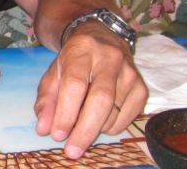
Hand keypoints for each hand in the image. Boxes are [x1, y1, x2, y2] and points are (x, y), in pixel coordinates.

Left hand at [32, 22, 147, 158]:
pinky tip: (100, 121)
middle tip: (72, 150)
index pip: (75, 84)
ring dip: (95, 129)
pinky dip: (112, 127)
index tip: (57, 134)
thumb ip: (47, 100)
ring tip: (81, 129)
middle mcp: (109, 58)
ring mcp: (129, 72)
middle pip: (100, 99)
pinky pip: (128, 117)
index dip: (66, 112)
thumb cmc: (73, 60)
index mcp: (81, 49)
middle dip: (85, 130)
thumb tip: (44, 129)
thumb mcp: (54, 73)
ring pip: (114, 111)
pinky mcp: (142, 86)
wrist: (102, 38)